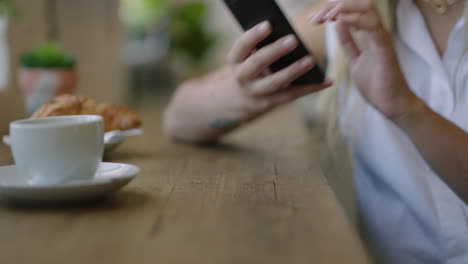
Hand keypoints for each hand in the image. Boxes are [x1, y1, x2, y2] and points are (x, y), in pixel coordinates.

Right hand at [224, 21, 332, 116]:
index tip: (268, 25)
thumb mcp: (246, 57)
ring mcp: (255, 93)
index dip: (253, 36)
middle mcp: (242, 78)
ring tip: (310, 61)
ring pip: (274, 83)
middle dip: (274, 51)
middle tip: (293, 40)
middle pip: (257, 63)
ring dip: (293, 72)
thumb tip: (287, 36)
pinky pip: (291, 95)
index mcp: (235, 60)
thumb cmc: (249, 67)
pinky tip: (326, 81)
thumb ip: (260, 47)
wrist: (238, 99)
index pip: (241, 46)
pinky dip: (310, 88)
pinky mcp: (270, 103)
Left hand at [311, 1, 421, 119]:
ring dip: (344, 9)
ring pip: (367, 9)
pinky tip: (340, 21)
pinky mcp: (385, 49)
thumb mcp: (354, 60)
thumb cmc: (376, 84)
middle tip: (317, 16)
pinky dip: (355, 20)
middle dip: (336, 6)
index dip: (333, 10)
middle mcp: (376, 32)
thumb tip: (338, 24)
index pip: (352, 10)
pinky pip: (372, 27)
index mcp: (369, 34)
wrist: (392, 104)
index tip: (315, 18)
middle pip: (359, 5)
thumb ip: (348, 42)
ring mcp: (381, 38)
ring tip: (326, 16)